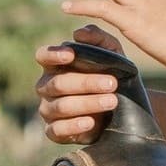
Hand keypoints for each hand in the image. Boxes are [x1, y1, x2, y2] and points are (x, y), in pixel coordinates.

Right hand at [35, 25, 124, 143]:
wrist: (122, 110)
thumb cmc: (112, 75)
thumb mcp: (112, 54)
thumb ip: (99, 39)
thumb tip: (79, 33)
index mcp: (55, 64)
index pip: (43, 55)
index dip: (53, 55)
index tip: (71, 55)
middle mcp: (46, 86)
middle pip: (58, 83)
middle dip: (87, 83)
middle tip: (112, 83)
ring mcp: (48, 109)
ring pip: (61, 106)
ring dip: (88, 103)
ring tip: (111, 101)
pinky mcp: (54, 131)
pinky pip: (57, 130)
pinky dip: (74, 125)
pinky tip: (90, 122)